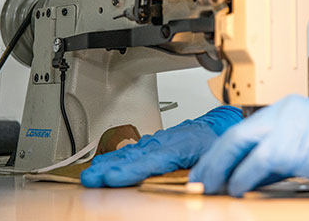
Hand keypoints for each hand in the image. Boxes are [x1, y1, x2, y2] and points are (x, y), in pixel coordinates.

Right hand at [80, 106, 241, 186]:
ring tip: (91, 173)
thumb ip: (204, 172)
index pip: (153, 160)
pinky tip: (104, 163)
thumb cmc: (215, 142)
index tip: (112, 177)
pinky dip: (115, 156)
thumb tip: (196, 184)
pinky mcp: (154, 142)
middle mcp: (167, 141)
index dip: (131, 170)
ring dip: (109, 162)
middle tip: (91, 178)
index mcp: (183, 145)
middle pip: (135, 156)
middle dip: (111, 168)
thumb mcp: (216, 157)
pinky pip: (132, 148)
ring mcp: (159, 140)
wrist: (217, 125)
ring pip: (130, 151)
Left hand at [189, 95, 308, 196]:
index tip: (212, 167)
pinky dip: (242, 178)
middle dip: (213, 160)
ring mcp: (289, 125)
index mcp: (289, 108)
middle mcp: (285, 111)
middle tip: (200, 179)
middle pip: (235, 135)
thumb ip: (276, 157)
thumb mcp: (308, 148)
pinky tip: (236, 189)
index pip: (245, 129)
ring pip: (239, 145)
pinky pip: (256, 163)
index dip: (223, 151)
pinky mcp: (294, 145)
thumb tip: (248, 174)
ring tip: (210, 187)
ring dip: (220, 170)